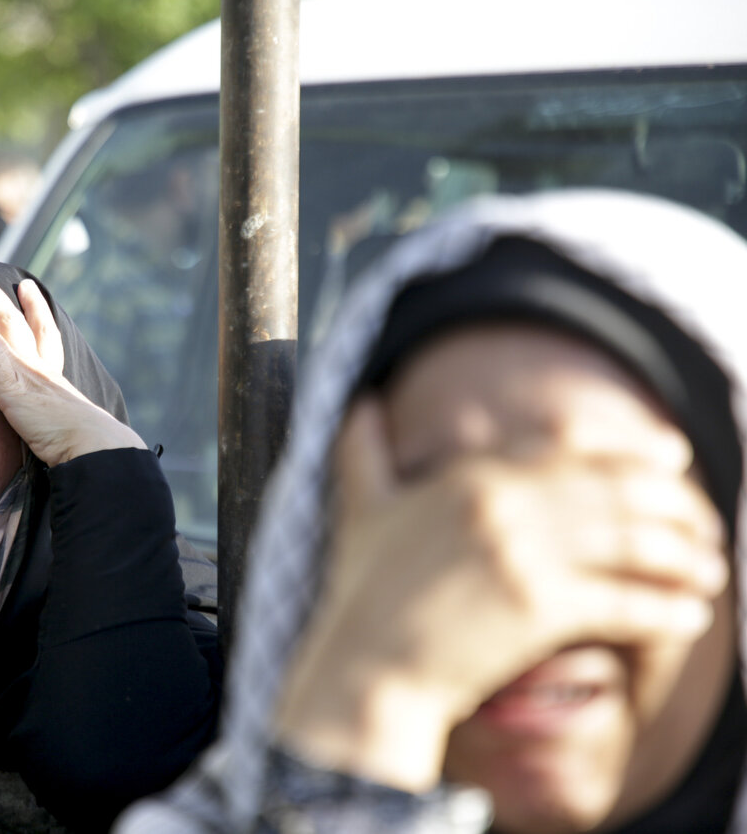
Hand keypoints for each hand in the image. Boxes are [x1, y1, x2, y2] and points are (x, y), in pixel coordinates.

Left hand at [0, 262, 145, 465]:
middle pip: (15, 317)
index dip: (35, 308)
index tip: (28, 287)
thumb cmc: (78, 440)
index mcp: (52, 374)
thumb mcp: (63, 423)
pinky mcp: (10, 381)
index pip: (43, 333)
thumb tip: (54, 428)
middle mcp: (39, 363)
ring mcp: (24, 368)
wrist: (88, 442)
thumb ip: (53, 416)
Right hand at [273, 396, 726, 791]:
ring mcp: (523, 553)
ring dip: (685, 557)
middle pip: (617, 489)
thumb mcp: (358, 508)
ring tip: (710, 572)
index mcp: (470, 474)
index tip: (676, 460)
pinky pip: (626, 600)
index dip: (635, 451)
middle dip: (677, 506)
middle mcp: (502, 502)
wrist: (363, 669)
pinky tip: (692, 615)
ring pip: (632, 541)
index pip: (573, 446)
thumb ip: (362, 449)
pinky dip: (668, 608)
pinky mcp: (539, 609)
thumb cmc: (360, 594)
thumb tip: (360, 400)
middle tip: (706, 527)